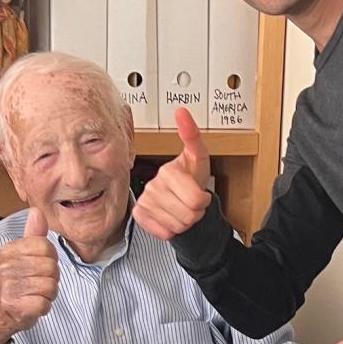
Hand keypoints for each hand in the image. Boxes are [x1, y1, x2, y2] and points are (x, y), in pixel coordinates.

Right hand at [0, 208, 59, 343]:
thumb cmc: (16, 281)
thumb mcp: (23, 255)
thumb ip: (33, 234)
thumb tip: (37, 211)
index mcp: (9, 250)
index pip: (46, 246)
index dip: (50, 258)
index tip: (40, 265)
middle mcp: (6, 267)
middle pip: (51, 267)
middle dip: (51, 277)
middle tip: (37, 283)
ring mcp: (10, 287)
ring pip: (51, 286)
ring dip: (48, 293)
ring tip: (35, 294)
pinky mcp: (15, 306)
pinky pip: (45, 303)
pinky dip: (44, 306)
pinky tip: (32, 305)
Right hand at [132, 108, 212, 239]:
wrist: (179, 198)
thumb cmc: (191, 178)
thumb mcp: (198, 159)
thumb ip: (192, 136)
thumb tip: (181, 110)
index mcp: (168, 171)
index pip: (197, 200)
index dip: (204, 200)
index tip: (199, 192)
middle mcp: (153, 184)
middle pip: (189, 215)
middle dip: (196, 212)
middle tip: (193, 203)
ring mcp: (144, 200)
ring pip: (177, 226)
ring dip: (185, 222)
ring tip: (182, 209)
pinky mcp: (139, 215)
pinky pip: (163, 233)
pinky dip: (171, 230)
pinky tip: (169, 217)